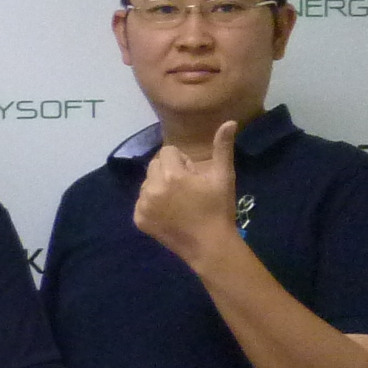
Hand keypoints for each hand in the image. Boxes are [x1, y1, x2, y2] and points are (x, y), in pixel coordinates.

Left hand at [133, 121, 243, 266]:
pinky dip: (152, 204)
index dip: (182, 161)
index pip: (167, 152)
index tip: (194, 176)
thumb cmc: (219, 208)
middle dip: (169, 171)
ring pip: (147, 183)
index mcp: (172, 175)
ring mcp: (143, 205)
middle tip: (187, 188)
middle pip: (155, 165)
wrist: (209, 245)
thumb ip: (222, 148)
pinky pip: (141, 201)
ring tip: (178, 201)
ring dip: (159, 186)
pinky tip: (169, 213)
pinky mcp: (138, 219)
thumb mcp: (223, 177)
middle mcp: (152, 188)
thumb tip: (229, 122)